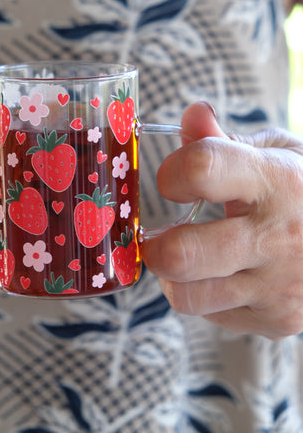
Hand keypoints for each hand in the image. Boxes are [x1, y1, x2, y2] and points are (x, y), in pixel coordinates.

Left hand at [142, 102, 302, 339]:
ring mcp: (279, 285)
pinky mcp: (278, 319)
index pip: (203, 168)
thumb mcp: (280, 152)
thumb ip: (227, 138)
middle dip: (154, 246)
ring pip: (189, 295)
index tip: (171, 181)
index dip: (172, 172)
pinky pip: (212, 313)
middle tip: (156, 238)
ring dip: (175, 276)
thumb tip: (190, 115)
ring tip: (187, 257)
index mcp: (277, 180)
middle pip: (183, 253)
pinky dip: (205, 294)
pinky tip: (224, 274)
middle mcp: (278, 236)